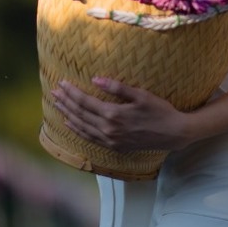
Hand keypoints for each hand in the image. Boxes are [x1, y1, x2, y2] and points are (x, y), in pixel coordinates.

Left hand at [51, 76, 193, 152]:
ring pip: (82, 128)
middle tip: (54, 92)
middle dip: (66, 102)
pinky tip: (71, 124)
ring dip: (68, 115)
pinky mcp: (114, 147)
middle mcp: (108, 130)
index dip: (72, 92)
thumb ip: (117, 87)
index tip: (62, 83)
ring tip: (58, 105)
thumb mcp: (141, 95)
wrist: (174, 133)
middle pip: (80, 114)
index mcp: (113, 115)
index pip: (85, 102)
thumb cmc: (160, 110)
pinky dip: (78, 130)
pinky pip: (90, 138)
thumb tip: (95, 79)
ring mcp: (110, 140)